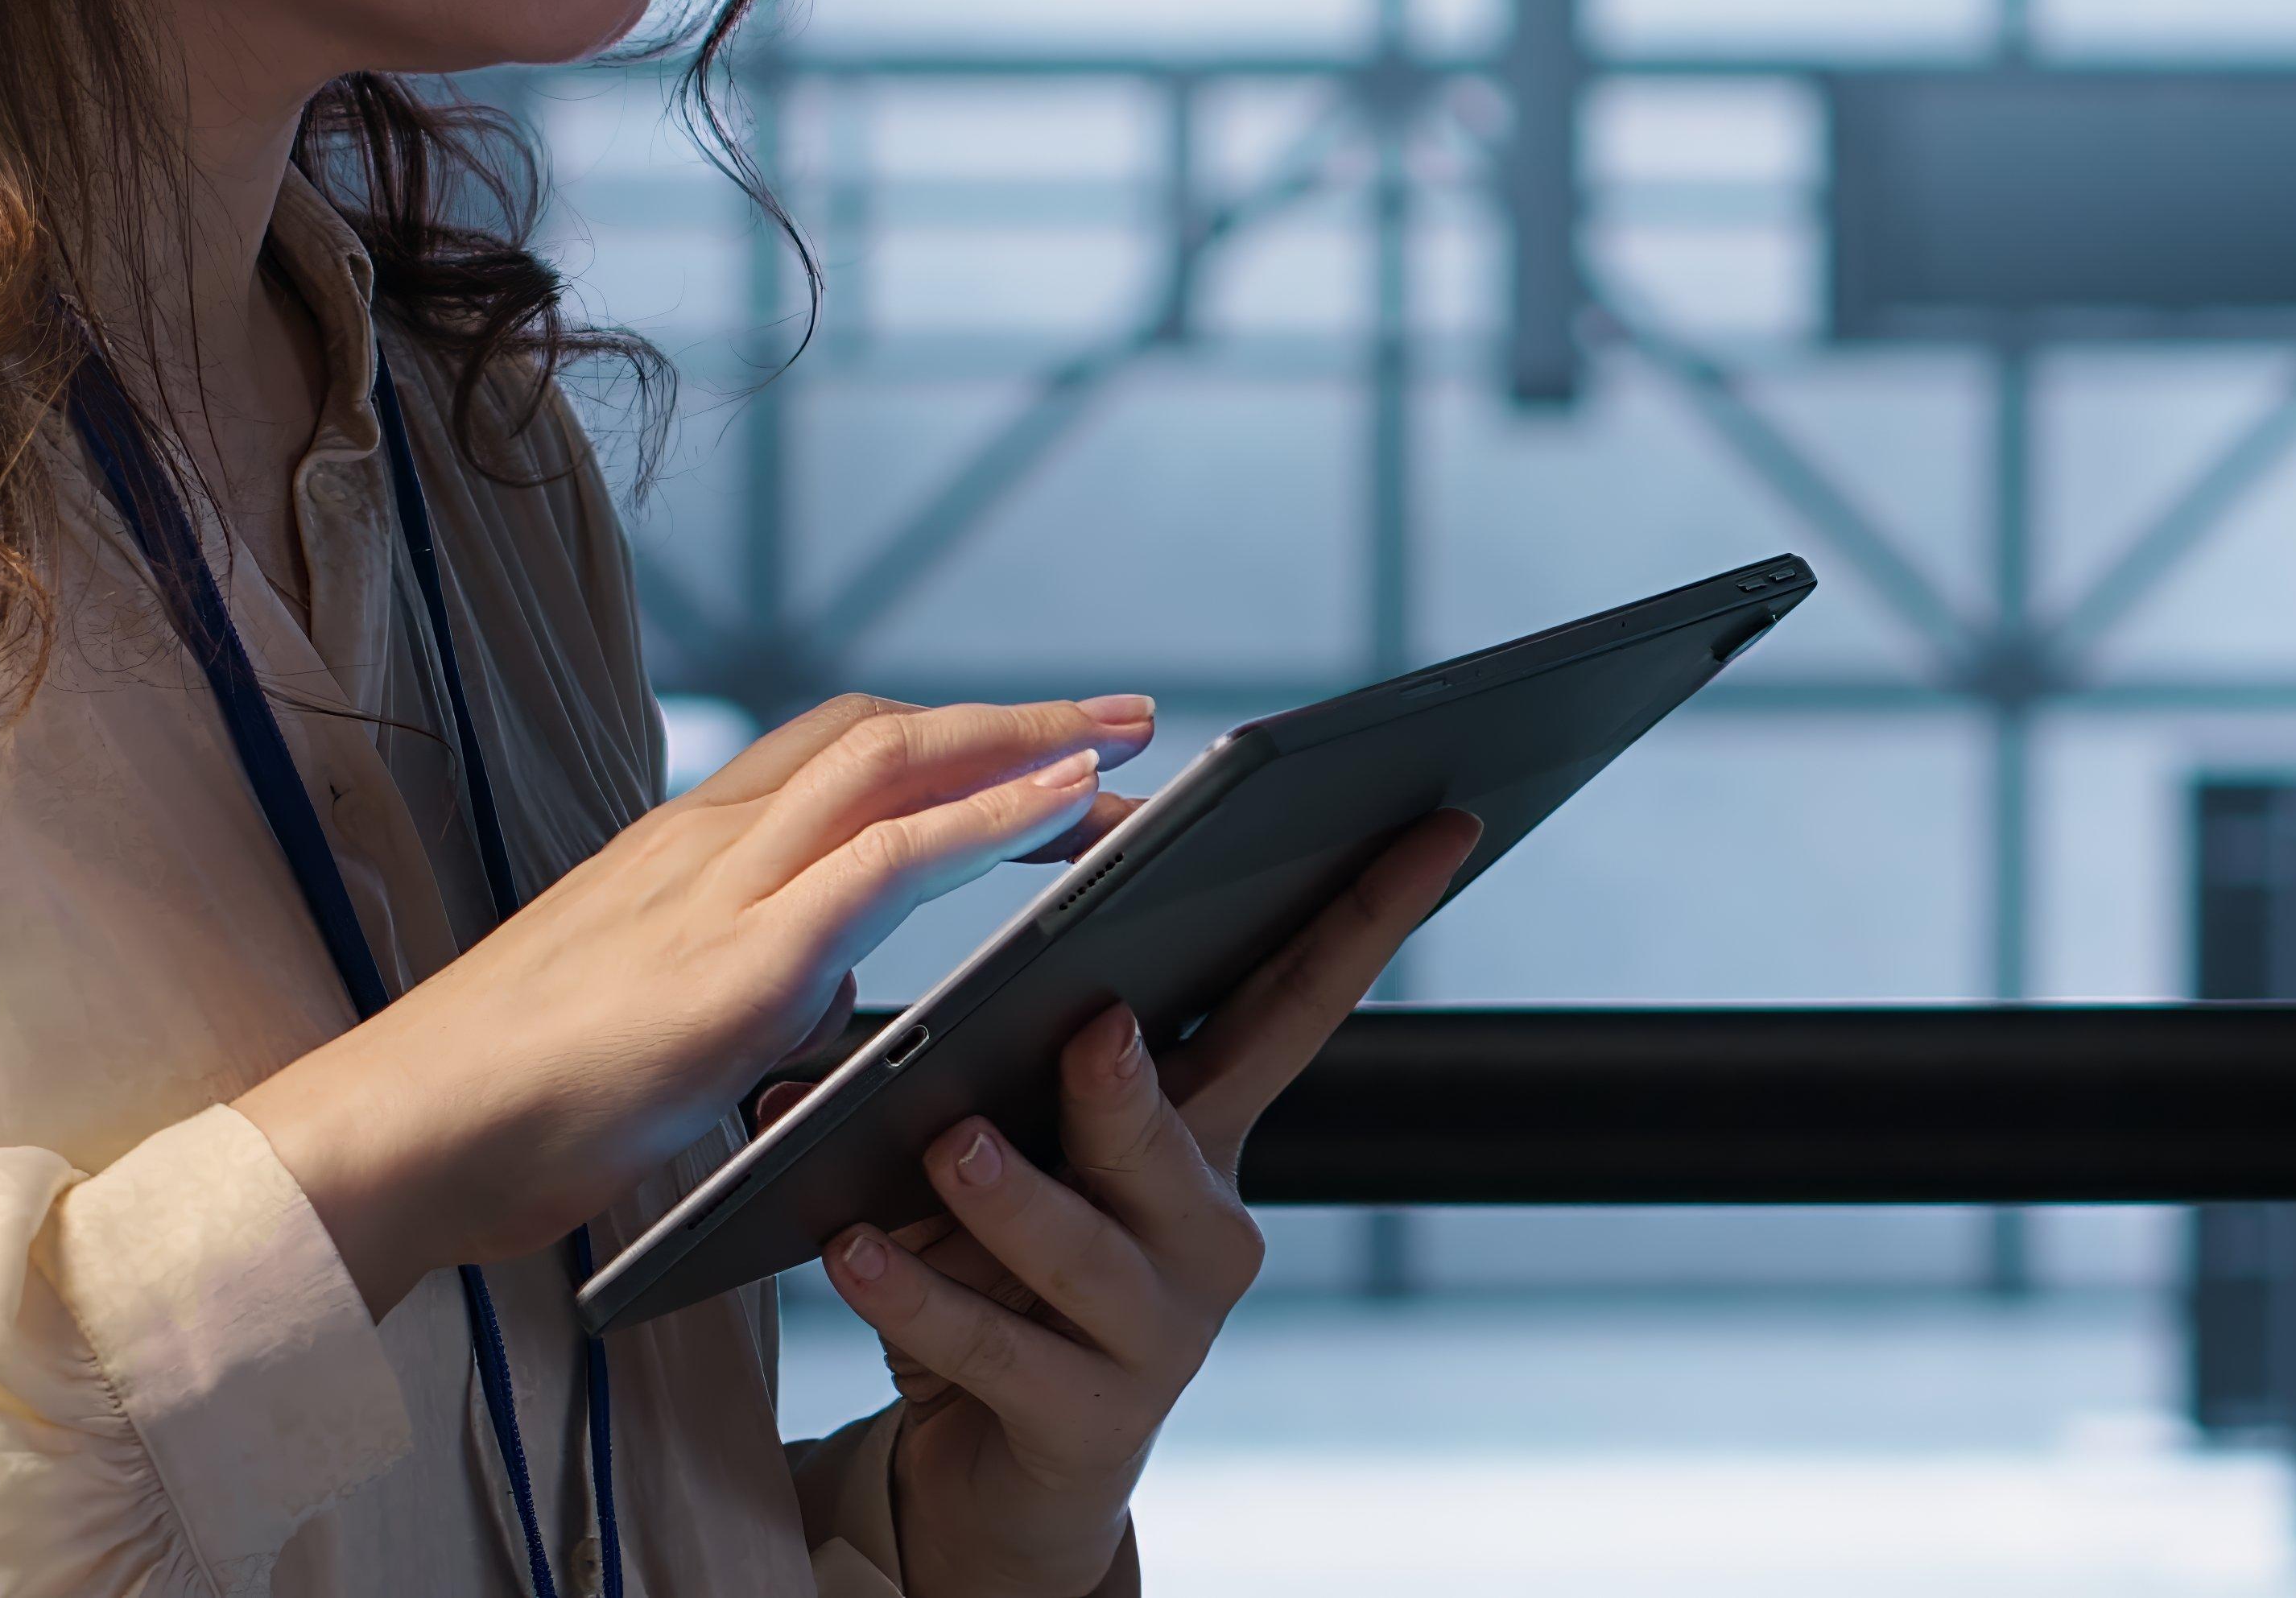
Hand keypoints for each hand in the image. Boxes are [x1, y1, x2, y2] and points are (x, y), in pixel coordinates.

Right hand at [238, 691, 1157, 1315]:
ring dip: (1027, 744)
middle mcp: (703, 842)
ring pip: (893, 763)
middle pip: (885, 734)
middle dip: (1016, 719)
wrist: (390, 1146)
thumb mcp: (669, 1028)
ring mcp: (714, 890)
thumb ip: (756, 993)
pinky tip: (1067, 809)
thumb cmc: (514, 1107)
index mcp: (685, 854)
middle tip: (1128, 722)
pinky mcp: (727, 961)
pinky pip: (884, 857)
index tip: (1047, 743)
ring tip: (1127, 745)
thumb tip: (835, 992)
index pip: (841, 756)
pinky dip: (988, 817)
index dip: (952, 740)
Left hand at [835, 808, 1483, 1597]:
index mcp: (1206, 1131)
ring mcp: (1160, 1329)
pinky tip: (856, 1252)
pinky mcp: (1090, 1416)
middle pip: (1179, 1133)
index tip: (1438, 822)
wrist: (995, 1472)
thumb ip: (998, 1073)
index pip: (1297, 1005)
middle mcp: (1205, 1223)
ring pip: (1085, 1249)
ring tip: (948, 1147)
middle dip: (1134, 1083)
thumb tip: (927, 985)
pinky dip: (921, 1298)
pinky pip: (998, 1347)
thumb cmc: (1006, 1278)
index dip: (1368, 915)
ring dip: (1013, 1195)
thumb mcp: (1022, 1159)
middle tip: (1093, 1023)